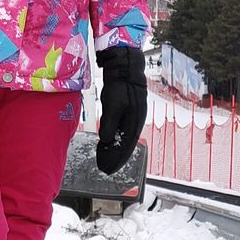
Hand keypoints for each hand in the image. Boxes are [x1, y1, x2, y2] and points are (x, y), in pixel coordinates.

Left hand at [95, 46, 146, 173]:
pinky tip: (106, 145)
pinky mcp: (125, 113)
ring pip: (122, 140)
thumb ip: (109, 123)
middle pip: (124, 146)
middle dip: (115, 158)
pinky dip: (113, 140)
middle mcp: (135, 123)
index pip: (125, 146)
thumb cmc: (120, 85)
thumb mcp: (113, 103)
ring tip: (104, 161)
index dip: (116, 159)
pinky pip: (119, 131)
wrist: (125, 69)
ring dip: (113, 151)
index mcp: (134, 122)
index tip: (107, 169)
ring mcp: (131, 118)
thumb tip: (105, 140)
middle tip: (104, 170)